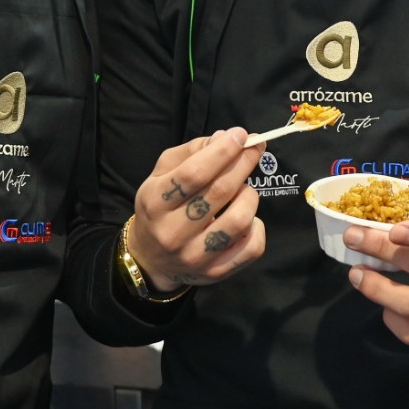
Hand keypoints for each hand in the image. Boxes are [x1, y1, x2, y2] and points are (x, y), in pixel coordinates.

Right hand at [126, 128, 267, 291]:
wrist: (151, 258)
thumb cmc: (160, 206)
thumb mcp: (162, 173)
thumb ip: (192, 152)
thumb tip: (226, 138)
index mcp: (155, 202)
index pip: (194, 173)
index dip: (222, 151)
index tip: (240, 135)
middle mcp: (172, 233)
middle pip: (220, 192)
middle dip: (243, 164)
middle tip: (255, 148)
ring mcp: (195, 257)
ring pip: (239, 221)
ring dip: (249, 196)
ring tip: (244, 189)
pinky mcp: (216, 273)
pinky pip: (252, 248)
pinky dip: (257, 227)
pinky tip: (248, 218)